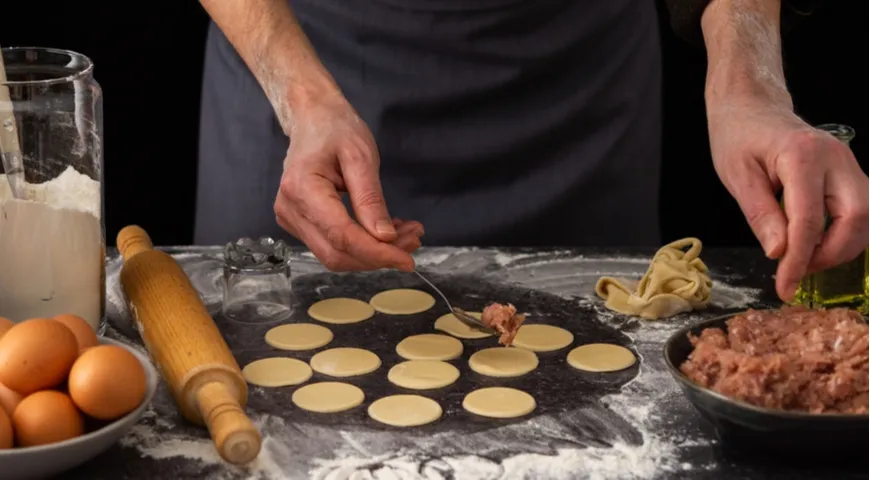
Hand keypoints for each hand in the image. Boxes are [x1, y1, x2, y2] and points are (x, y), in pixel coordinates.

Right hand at [273, 94, 423, 270]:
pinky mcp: (299, 223)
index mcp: (302, 189)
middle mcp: (290, 210)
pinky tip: (385, 233)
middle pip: (337, 253)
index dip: (376, 253)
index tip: (407, 259)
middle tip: (413, 241)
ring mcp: (291, 219)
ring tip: (405, 235)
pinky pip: (332, 245)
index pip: (342, 236)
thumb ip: (371, 199)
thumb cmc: (335, 129)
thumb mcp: (361, 156)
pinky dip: (362, 246)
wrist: (312, 119)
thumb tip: (385, 237)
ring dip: (373, 254)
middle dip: (379, 256)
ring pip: (336, 255)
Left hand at [708, 101, 868, 300]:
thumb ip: (761, 215)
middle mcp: (836, 159)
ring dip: (839, 247)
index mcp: (803, 156)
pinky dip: (841, 235)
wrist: (752, 108)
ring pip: (865, 218)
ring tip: (801, 259)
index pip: (809, 220)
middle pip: (856, 219)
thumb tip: (779, 252)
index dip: (798, 260)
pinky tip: (812, 243)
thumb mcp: (737, 176)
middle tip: (796, 271)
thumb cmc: (739, 136)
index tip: (784, 286)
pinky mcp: (848, 174)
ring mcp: (847, 165)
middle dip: (830, 254)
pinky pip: (858, 212)